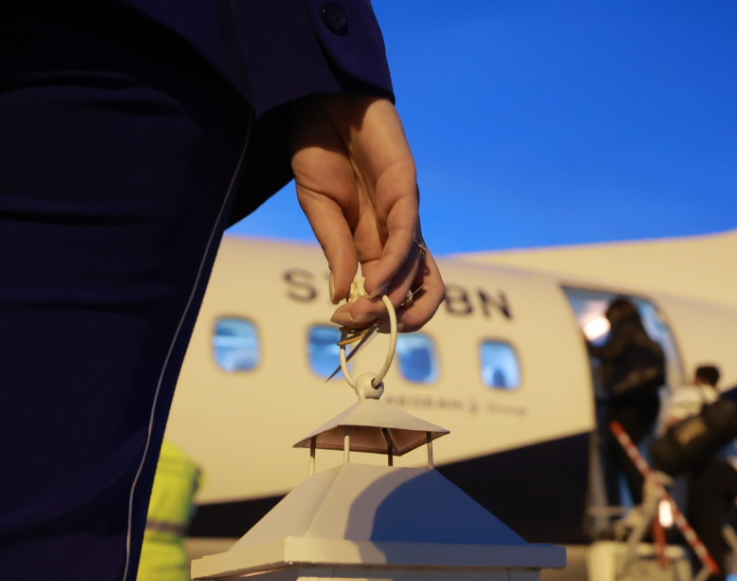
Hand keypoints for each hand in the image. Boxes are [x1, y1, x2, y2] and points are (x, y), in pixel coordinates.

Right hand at [288, 95, 443, 330]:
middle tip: (355, 321)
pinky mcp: (407, 192)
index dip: (368, 315)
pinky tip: (373, 283)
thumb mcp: (318, 208)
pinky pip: (406, 238)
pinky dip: (394, 266)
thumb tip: (341, 295)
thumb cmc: (320, 151)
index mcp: (370, 244)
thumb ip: (334, 250)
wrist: (323, 103)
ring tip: (363, 309)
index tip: (340, 321)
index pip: (385, 294)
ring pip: (418, 274)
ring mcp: (404, 216)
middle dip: (389, 318)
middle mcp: (394, 237)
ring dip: (391, 300)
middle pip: (416, 293)